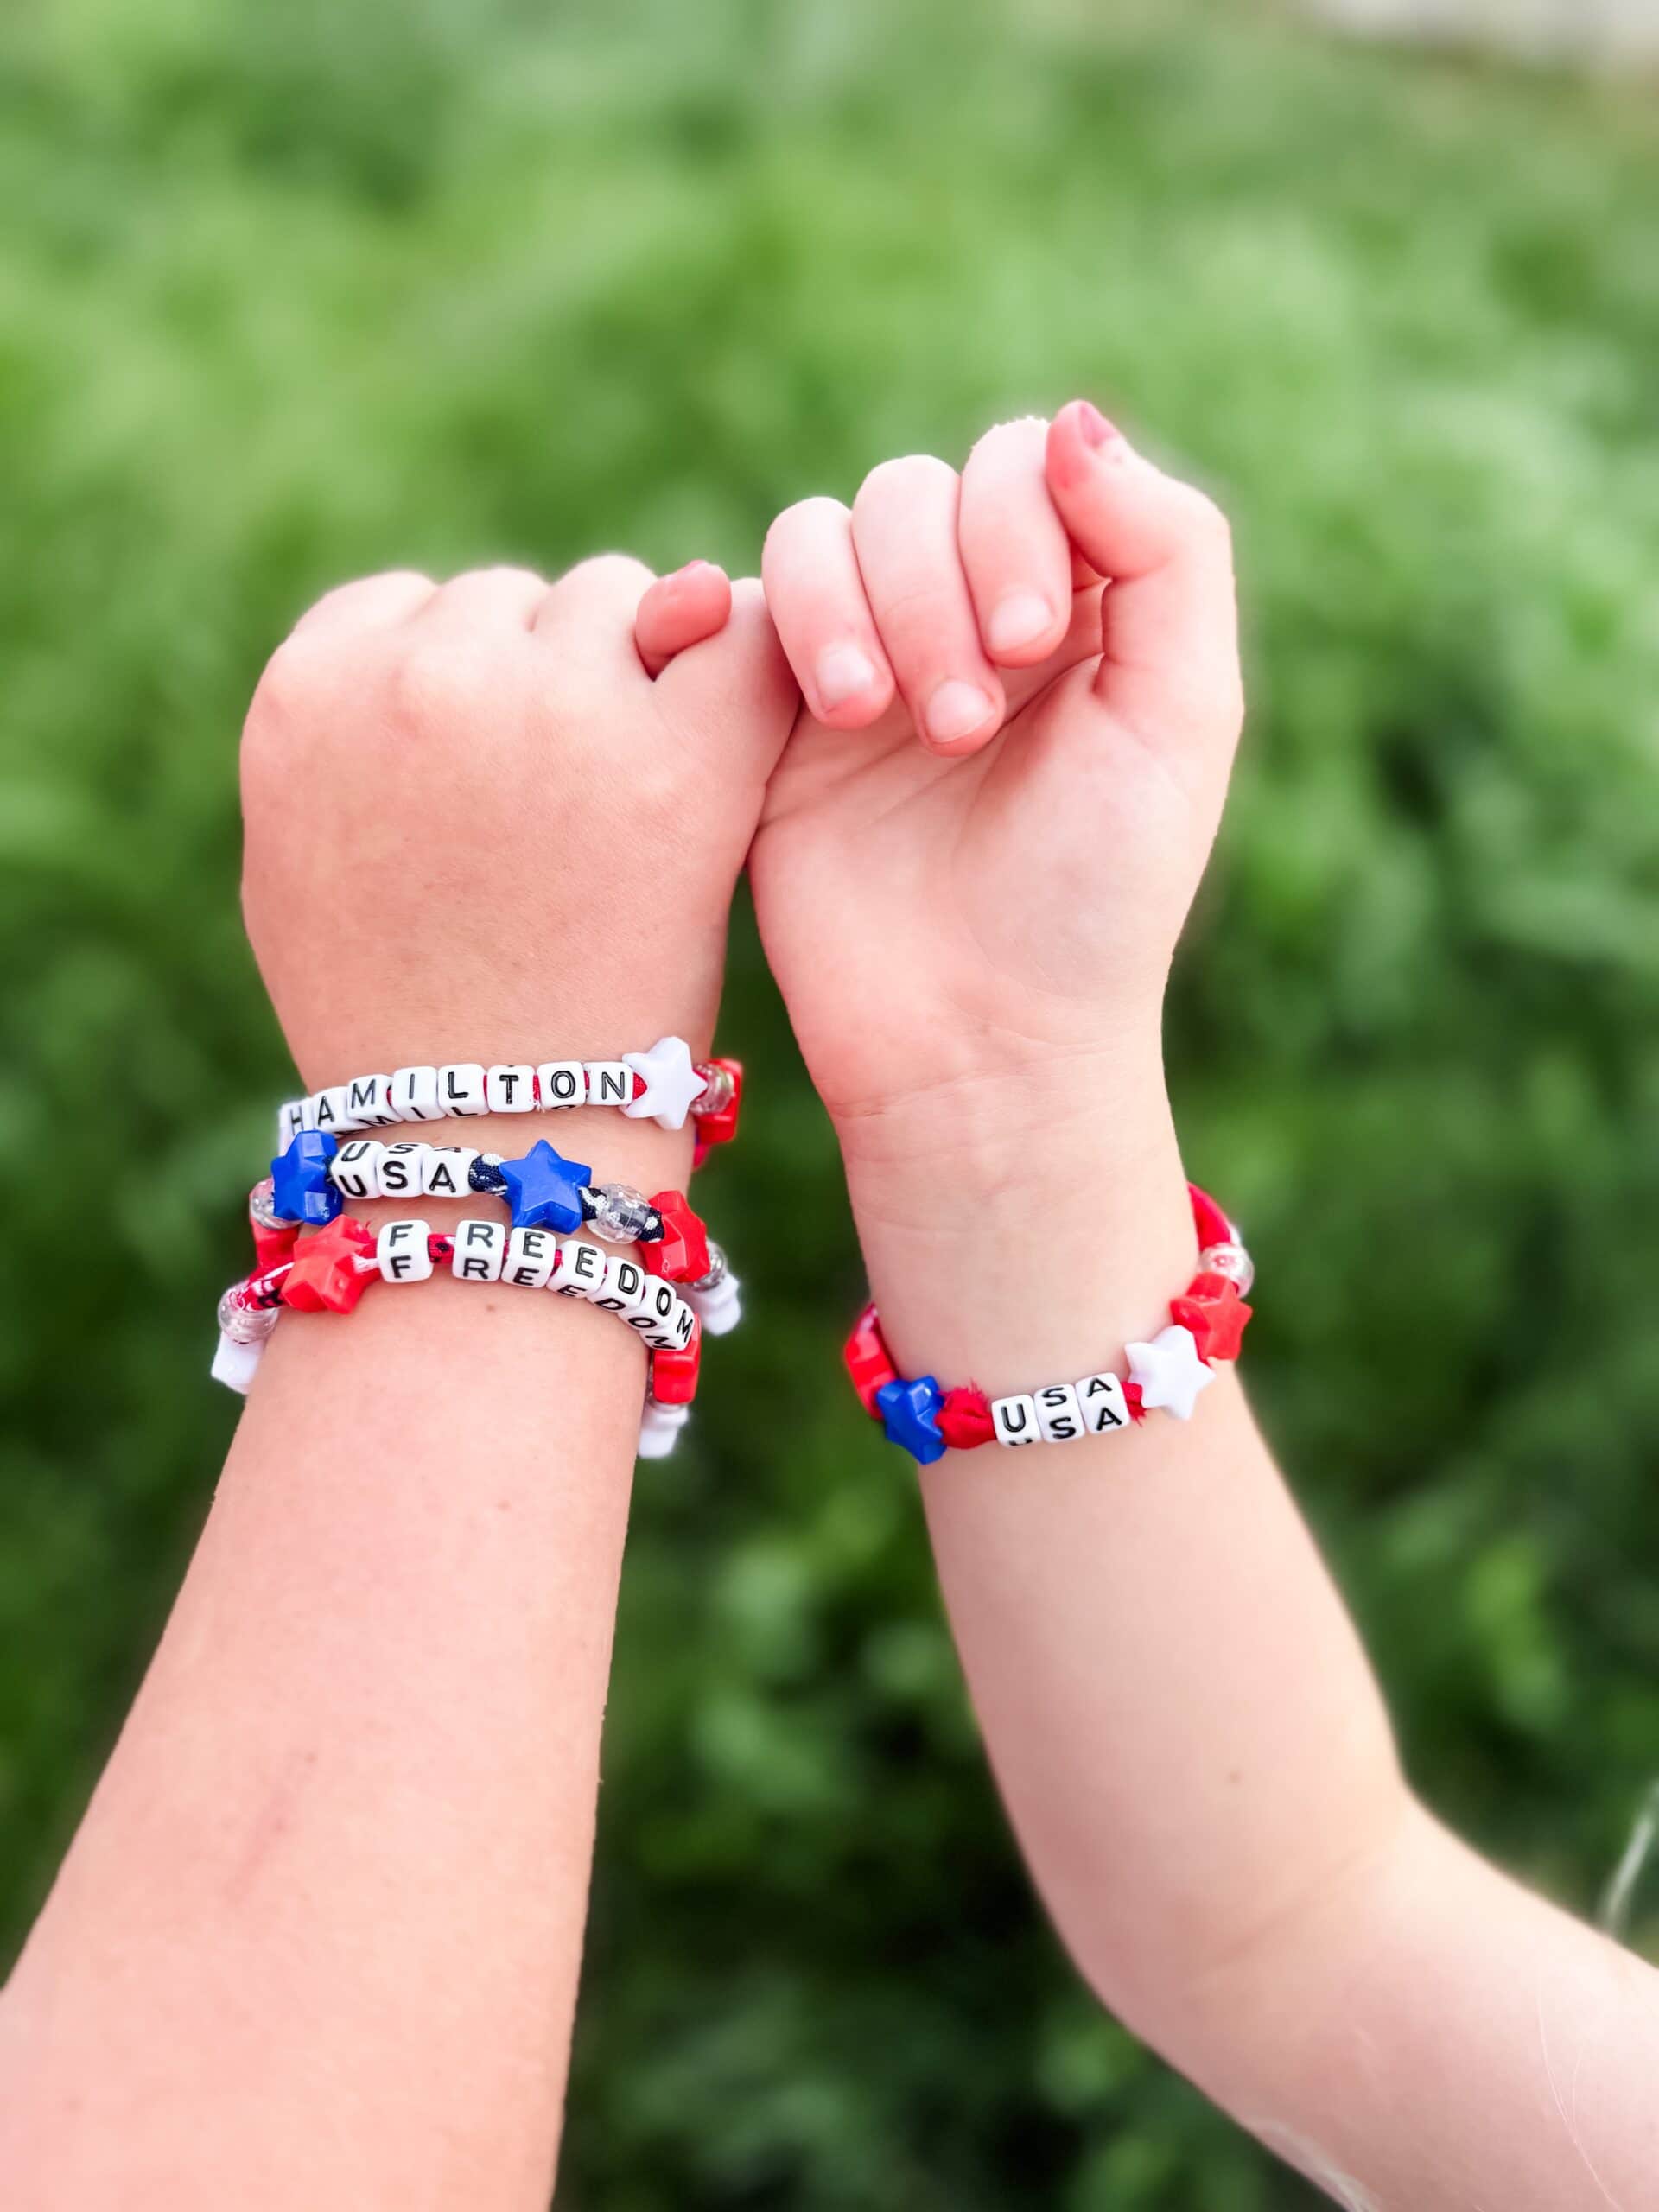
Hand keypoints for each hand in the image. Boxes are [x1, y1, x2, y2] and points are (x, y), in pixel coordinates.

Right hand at [242, 557, 792, 1095]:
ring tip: (627, 815)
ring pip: (621, 601)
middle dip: (548, 680)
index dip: (463, 687)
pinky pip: (739, 642)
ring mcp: (553, 708)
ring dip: (640, 678)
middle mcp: (422, 675)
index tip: (486, 780)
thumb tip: (428, 629)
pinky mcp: (678, 760)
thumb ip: (341, 731)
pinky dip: (741, 676)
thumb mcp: (298, 865)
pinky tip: (729, 754)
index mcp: (310, 693)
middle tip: (566, 812)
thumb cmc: (396, 1018)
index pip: (409, 607)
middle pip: (516, 602)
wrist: (499, 1138)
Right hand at [744, 404, 1242, 1183]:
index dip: (1016, 525)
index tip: (1030, 646)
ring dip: (858, 607)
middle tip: (966, 726)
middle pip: (920, 489)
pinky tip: (831, 716)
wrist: (978, 1041)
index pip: (1025, 465)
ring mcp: (867, 661)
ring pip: (829, 528)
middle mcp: (968, 617)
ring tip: (883, 723)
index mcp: (1078, 607)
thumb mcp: (1182, 716)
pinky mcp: (777, 719)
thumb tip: (1074, 420)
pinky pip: (751, 598)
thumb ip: (1166, 550)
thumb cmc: (1096, 897)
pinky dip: (787, 623)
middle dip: (937, 588)